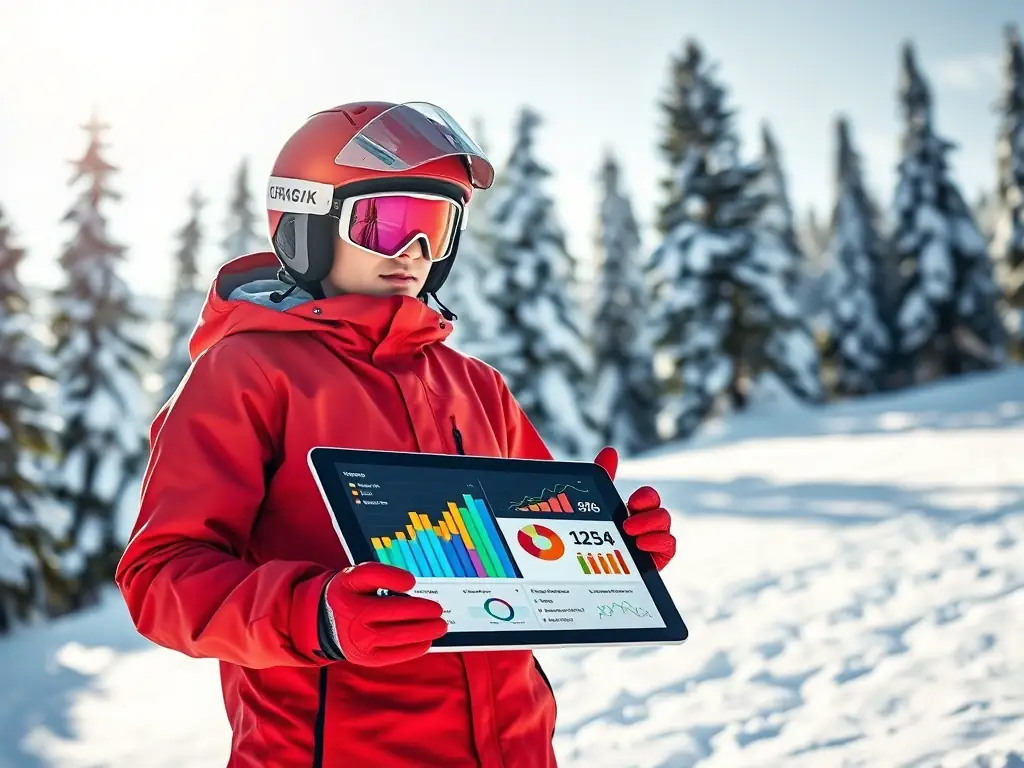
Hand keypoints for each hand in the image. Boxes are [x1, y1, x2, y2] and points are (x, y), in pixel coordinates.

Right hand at [320, 562, 447, 666]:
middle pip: (390, 613)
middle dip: (419, 612)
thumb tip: (409, 584)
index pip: (372, 580)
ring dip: (422, 631)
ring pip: (396, 637)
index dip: (393, 578)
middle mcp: (351, 620)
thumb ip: (381, 574)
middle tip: (438, 610)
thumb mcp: (357, 577)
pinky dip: (413, 649)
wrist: (329, 623)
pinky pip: (394, 655)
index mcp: (348, 594)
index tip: (412, 582)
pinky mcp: (367, 658)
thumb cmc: (351, 596)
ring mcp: (359, 642)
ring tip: (440, 626)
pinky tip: (426, 641)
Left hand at [594, 446, 676, 570]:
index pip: (648, 498)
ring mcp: (653, 544)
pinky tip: (640, 546)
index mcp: (634, 512)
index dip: (645, 497)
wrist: (583, 569)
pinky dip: (659, 543)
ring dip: (651, 528)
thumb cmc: (593, 537)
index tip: (632, 501)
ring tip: (629, 534)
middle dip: (648, 514)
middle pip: (661, 513)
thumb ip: (604, 478)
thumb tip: (610, 450)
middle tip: (627, 523)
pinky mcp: (657, 561)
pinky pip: (669, 547)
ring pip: (665, 528)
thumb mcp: (597, 506)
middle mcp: (647, 526)